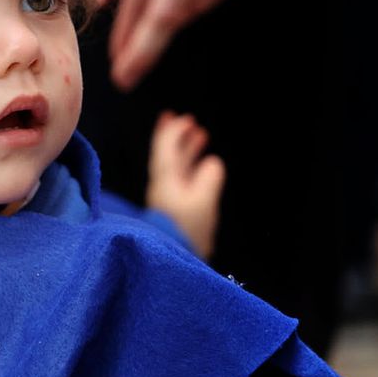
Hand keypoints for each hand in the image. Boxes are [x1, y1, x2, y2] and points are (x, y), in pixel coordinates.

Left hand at [91, 0, 246, 91]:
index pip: (141, 2)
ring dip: (172, 23)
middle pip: (173, 14)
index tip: (119, 67)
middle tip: (130, 71)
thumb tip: (103, 0)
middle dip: (149, 48)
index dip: (129, 40)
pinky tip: (178, 3)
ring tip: (146, 34)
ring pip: (199, 1)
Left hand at [145, 111, 225, 260]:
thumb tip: (213, 163)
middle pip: (169, 155)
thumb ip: (209, 178)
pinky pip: (183, 179)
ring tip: (201, 137)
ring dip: (188, 150)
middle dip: (179, 137)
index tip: (183, 118)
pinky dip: (192, 167)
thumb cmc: (188, 229)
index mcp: (166, 180)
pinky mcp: (177, 209)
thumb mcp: (203, 202)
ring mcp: (169, 198)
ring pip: (177, 167)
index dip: (173, 131)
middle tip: (190, 122)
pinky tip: (203, 166)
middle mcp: (164, 186)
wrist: (174, 258)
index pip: (165, 148)